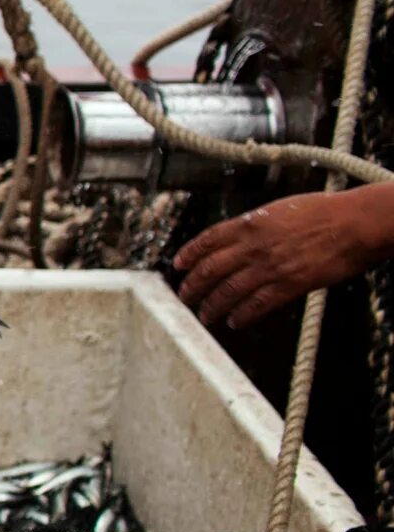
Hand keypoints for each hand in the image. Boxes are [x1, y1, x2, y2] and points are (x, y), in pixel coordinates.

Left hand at [172, 181, 393, 329]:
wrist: (354, 223)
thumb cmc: (324, 211)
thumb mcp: (279, 209)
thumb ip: (255, 225)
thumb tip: (238, 236)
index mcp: (249, 222)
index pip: (206, 240)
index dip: (188, 255)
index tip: (177, 266)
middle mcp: (252, 245)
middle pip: (210, 270)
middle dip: (192, 286)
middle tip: (184, 297)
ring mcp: (269, 266)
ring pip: (227, 291)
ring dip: (211, 306)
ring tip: (204, 315)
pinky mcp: (289, 284)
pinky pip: (256, 305)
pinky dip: (241, 315)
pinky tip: (235, 322)